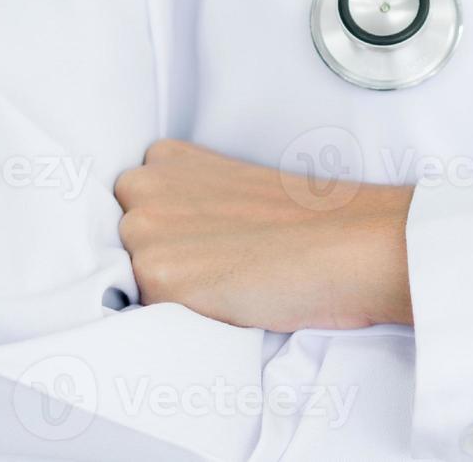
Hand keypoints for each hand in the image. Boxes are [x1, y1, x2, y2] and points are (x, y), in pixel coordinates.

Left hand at [115, 140, 414, 331]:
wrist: (350, 242)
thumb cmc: (310, 221)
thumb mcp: (232, 188)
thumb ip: (188, 200)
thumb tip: (170, 239)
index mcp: (164, 158)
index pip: (130, 211)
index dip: (169, 235)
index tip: (207, 242)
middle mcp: (143, 186)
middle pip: (121, 244)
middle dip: (160, 258)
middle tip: (220, 263)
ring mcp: (146, 232)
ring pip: (130, 279)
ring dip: (168, 288)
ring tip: (225, 280)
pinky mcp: (158, 276)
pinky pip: (147, 313)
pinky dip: (182, 314)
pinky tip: (225, 298)